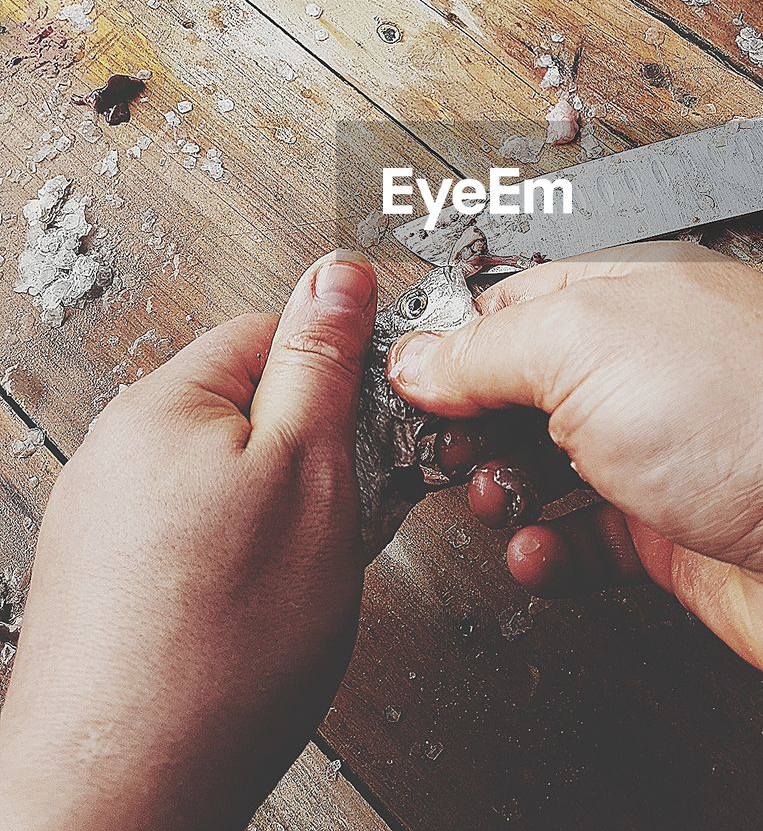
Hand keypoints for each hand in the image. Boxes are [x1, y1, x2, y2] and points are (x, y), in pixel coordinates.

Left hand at [0, 251, 376, 830]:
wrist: (121, 793)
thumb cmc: (218, 649)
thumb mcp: (308, 475)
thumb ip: (321, 364)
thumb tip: (336, 275)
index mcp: (162, 404)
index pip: (268, 333)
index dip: (334, 373)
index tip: (369, 419)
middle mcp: (117, 450)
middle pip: (244, 407)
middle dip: (308, 451)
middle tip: (340, 514)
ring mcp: (103, 516)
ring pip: (223, 475)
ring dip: (275, 508)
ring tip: (294, 576)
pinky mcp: (103, 575)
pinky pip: (190, 531)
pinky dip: (234, 556)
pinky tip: (252, 609)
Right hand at [389, 242, 762, 736]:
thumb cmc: (755, 415)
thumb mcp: (583, 345)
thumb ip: (486, 347)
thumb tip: (417, 356)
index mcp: (620, 296)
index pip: (507, 305)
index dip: (447, 342)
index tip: (400, 382)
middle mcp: (637, 367)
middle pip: (515, 390)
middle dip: (467, 424)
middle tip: (445, 450)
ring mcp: (653, 450)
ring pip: (539, 467)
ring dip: (500, 490)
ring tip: (499, 498)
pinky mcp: (663, 531)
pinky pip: (577, 538)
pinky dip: (545, 550)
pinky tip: (541, 551)